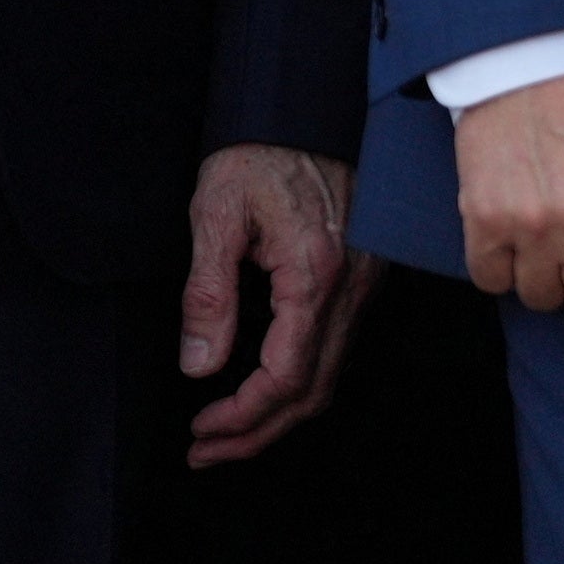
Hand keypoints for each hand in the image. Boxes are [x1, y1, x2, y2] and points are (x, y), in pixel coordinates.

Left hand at [179, 143, 372, 465]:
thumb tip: (200, 365)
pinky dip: (300, 382)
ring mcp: (364, 282)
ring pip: (330, 373)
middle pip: (315, 388)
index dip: (242, 416)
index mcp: (314, 273)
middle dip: (259, 432)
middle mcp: (351, 285)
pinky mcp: (363, 277)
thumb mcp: (216, 217)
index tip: (199, 431)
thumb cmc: (258, 156)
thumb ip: (209, 295)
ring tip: (226, 430)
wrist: (304, 112)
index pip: (286, 374)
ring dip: (279, 412)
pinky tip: (264, 385)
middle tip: (206, 451)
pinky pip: (338, 347)